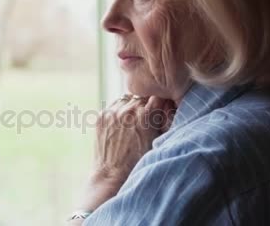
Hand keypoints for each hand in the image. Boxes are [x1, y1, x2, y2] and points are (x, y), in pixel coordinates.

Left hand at [76, 95, 175, 211]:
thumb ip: (163, 121)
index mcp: (145, 116)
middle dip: (146, 105)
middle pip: (142, 97)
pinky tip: (121, 124)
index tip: (160, 108)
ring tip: (132, 122)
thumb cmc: (138, 162)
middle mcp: (128, 110)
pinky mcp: (101, 116)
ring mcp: (112, 112)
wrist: (112, 174)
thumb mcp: (157, 141)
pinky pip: (114, 105)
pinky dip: (119, 111)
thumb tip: (168, 105)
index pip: (157, 96)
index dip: (160, 102)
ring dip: (131, 106)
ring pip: (127, 99)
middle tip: (146, 119)